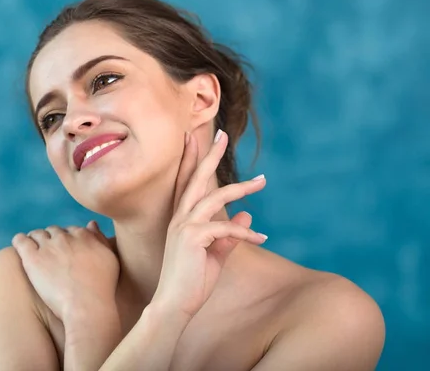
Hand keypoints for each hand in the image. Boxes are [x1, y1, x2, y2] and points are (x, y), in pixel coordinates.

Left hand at [11, 220, 119, 321]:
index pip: (71, 230)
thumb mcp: (109, 258)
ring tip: (36, 251)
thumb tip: (91, 224)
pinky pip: (20, 241)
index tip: (67, 250)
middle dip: (53, 239)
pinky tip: (21, 246)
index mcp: (83, 235)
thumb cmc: (102, 287)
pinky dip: (20, 241)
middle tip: (51, 254)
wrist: (87, 306)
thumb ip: (100, 239)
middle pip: (54, 231)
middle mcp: (65, 237)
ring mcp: (48, 247)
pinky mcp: (33, 259)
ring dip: (36, 240)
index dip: (68, 240)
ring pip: (37, 234)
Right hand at [152, 130, 266, 318]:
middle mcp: (180, 218)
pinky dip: (246, 231)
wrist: (175, 305)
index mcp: (182, 220)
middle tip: (221, 133)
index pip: (186, 183)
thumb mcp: (215, 254)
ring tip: (263, 182)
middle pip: (196, 178)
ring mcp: (184, 226)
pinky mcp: (193, 237)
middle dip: (209, 155)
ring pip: (215, 196)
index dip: (191, 160)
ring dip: (242, 188)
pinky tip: (262, 237)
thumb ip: (230, 234)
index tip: (196, 138)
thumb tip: (248, 213)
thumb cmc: (192, 281)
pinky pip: (227, 227)